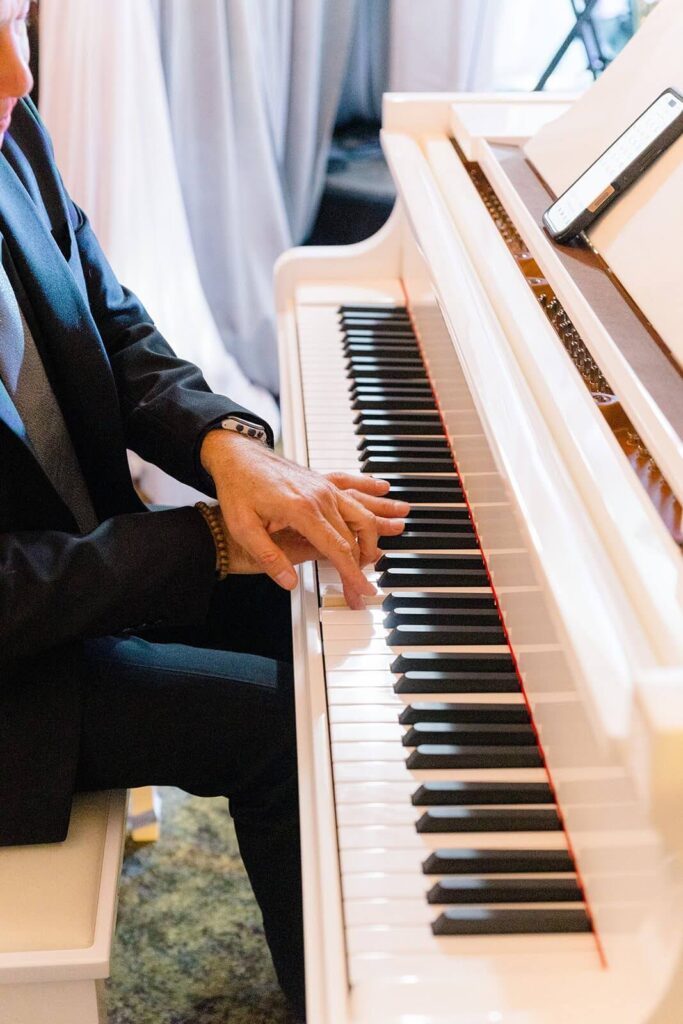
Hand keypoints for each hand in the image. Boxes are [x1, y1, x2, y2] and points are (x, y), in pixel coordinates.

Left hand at [200, 431, 408, 607]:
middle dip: (363, 565)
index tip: (362, 590)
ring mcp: (323, 487)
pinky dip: (371, 491)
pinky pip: (353, 487)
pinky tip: (384, 491)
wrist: (237, 455)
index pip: (337, 548)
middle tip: (364, 586)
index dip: (352, 573)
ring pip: (360, 512)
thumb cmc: (238, 488)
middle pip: (355, 535)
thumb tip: (289, 582)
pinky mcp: (321, 481)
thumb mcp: (243, 528)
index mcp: (302, 510)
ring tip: (383, 549)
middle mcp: (319, 497)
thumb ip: (268, 557)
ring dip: (376, 531)